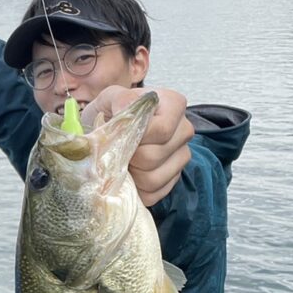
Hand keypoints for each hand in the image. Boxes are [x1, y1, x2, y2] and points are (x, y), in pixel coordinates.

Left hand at [81, 86, 192, 206]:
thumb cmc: (112, 111)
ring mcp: (181, 157)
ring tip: (121, 162)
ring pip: (153, 179)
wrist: (109, 128)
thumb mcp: (111, 98)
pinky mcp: (173, 180)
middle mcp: (184, 130)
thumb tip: (128, 110)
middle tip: (116, 150)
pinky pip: (153, 194)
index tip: (120, 135)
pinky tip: (129, 175)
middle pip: (155, 156)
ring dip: (130, 174)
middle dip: (128, 157)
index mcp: (174, 105)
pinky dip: (134, 189)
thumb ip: (121, 100)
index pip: (162, 130)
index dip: (136, 138)